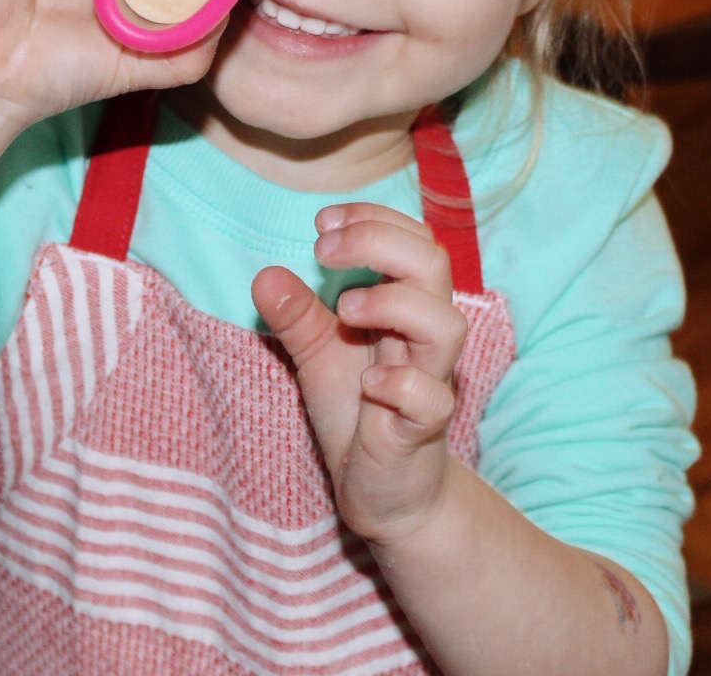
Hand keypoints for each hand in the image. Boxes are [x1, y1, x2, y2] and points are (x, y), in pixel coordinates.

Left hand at [252, 202, 468, 544]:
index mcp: (405, 306)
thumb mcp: (319, 355)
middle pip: (433, 263)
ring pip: (446, 325)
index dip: (373, 218)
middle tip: (325, 251)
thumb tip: (264, 273)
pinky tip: (367, 384)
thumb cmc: (360, 411)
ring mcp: (429, 381)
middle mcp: (424, 335)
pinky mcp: (422, 430)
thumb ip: (297, 315)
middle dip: (379, 241)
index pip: (412, 239)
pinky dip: (400, 384)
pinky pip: (430, 399)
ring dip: (394, 304)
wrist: (386, 491)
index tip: (322, 223)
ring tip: (346, 309)